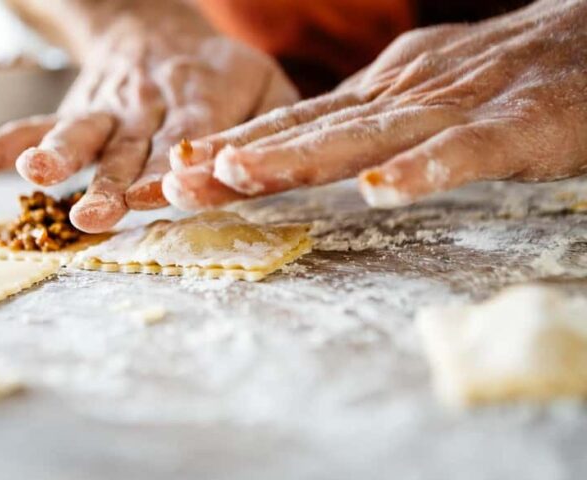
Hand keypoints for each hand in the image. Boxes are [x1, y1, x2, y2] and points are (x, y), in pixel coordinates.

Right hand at [0, 0, 296, 231]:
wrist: (155, 26)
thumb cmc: (219, 69)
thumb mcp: (264, 79)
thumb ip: (274, 120)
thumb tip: (277, 164)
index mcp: (199, 99)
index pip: (188, 136)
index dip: (174, 165)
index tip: (162, 193)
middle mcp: (146, 108)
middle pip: (128, 147)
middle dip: (111, 182)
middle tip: (93, 214)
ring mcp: (104, 111)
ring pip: (77, 135)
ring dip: (55, 158)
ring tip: (34, 179)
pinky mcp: (73, 112)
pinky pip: (29, 126)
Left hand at [164, 0, 586, 210]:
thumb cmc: (502, 76)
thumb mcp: (416, 95)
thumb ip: (363, 122)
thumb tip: (301, 144)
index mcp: (379, 91)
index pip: (293, 123)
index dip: (233, 146)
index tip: (175, 168)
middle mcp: (403, 93)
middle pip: (309, 132)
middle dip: (238, 158)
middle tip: (175, 181)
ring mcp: (456, 104)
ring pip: (366, 135)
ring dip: (300, 157)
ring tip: (240, 173)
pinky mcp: (517, 123)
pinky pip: (465, 151)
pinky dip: (423, 170)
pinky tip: (381, 190)